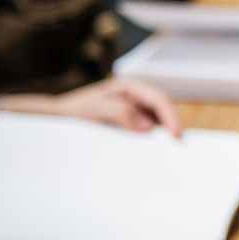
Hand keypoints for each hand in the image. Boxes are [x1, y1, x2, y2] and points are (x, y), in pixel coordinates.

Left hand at [0, 79, 182, 136]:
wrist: (58, 117)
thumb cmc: (74, 110)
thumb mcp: (96, 109)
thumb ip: (122, 113)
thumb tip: (148, 126)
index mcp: (131, 87)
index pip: (158, 99)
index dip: (170, 116)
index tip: (175, 134)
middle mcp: (137, 97)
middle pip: (163, 109)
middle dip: (173, 126)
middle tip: (180, 147)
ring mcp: (136, 110)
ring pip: (158, 120)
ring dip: (165, 133)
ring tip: (173, 152)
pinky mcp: (132, 123)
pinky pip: (148, 130)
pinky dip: (154, 139)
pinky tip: (157, 150)